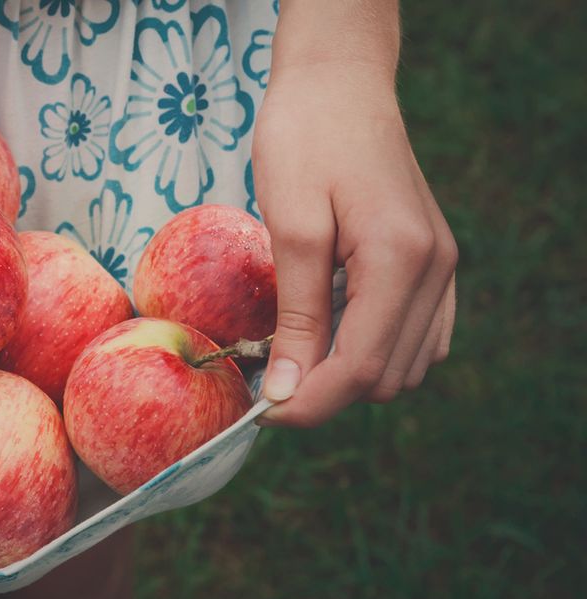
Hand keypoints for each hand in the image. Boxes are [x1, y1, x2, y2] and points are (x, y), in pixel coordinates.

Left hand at [253, 62, 456, 426]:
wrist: (339, 83)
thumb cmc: (305, 140)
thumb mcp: (290, 227)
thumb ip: (296, 316)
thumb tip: (286, 392)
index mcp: (401, 260)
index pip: (359, 368)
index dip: (307, 403)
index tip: (259, 412)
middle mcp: (435, 270)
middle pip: (384, 377)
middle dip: (324, 390)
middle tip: (265, 374)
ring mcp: (442, 267)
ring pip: (405, 366)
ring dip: (348, 374)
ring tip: (292, 349)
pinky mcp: (434, 262)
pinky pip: (419, 337)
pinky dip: (374, 349)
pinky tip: (329, 331)